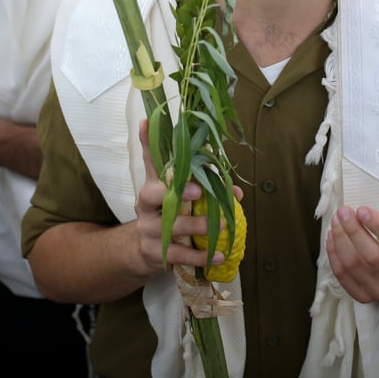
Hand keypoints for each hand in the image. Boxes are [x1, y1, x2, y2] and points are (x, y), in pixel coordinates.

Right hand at [130, 120, 231, 274]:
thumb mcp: (177, 199)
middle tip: (199, 190)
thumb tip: (236, 192)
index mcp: (152, 185)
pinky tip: (218, 255)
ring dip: (196, 224)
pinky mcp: (153, 252)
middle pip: (152, 193)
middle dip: (175, 190)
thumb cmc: (167, 216)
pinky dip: (199, 256)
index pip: (149, 160)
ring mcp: (147, 229)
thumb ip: (204, 190)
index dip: (147, 141)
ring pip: (169, 226)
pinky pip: (177, 255)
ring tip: (222, 226)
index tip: (147, 121)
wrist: (142, 251)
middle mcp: (145, 204)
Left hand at [325, 184, 378, 303]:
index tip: (361, 208)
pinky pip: (342, 275)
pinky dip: (333, 254)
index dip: (377, 226)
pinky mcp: (363, 296)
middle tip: (343, 211)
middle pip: (371, 256)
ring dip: (340, 240)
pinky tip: (332, 236)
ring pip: (353, 265)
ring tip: (336, 220)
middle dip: (353, 231)